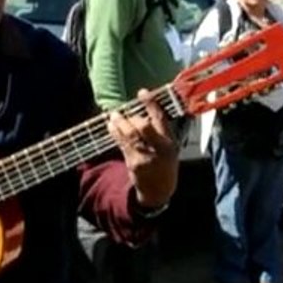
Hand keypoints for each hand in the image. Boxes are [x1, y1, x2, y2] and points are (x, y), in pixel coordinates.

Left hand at [107, 89, 179, 207]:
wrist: (159, 190)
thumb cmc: (165, 165)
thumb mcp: (170, 148)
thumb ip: (160, 131)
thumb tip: (145, 109)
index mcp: (170, 142)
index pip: (161, 119)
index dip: (151, 103)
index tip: (143, 92)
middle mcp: (159, 149)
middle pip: (143, 126)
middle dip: (133, 117)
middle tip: (126, 111)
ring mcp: (145, 157)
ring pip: (130, 134)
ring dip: (120, 122)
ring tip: (114, 115)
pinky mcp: (133, 163)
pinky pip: (122, 143)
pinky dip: (115, 132)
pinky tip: (111, 125)